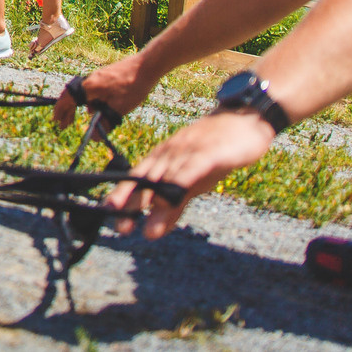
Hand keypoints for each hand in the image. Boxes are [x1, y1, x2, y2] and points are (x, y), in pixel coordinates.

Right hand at [51, 53, 155, 128]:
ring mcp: (98, 77)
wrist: (147, 65)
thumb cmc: (133, 86)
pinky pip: (92, 90)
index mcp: (90, 87)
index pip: (68, 100)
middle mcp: (90, 80)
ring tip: (88, 119)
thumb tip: (93, 138)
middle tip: (65, 125)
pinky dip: (91, 101)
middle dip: (68, 111)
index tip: (56, 121)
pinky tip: (101, 107)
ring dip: (81, 106)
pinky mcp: (106, 76)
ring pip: (84, 93)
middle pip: (73, 96)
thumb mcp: (120, 108)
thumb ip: (105, 122)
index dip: (61, 111)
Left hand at [101, 111, 275, 237]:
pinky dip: (182, 182)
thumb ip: (172, 206)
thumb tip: (152, 231)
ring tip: (149, 230)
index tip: (109, 214)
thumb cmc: (212, 153)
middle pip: (145, 179)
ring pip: (167, 178)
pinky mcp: (209, 153)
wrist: (242, 120)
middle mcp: (169, 155)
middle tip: (121, 228)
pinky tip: (175, 195)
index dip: (122, 196)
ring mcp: (187, 152)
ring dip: (156, 203)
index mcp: (161, 160)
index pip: (136, 178)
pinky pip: (193, 168)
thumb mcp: (191, 183)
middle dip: (131, 203)